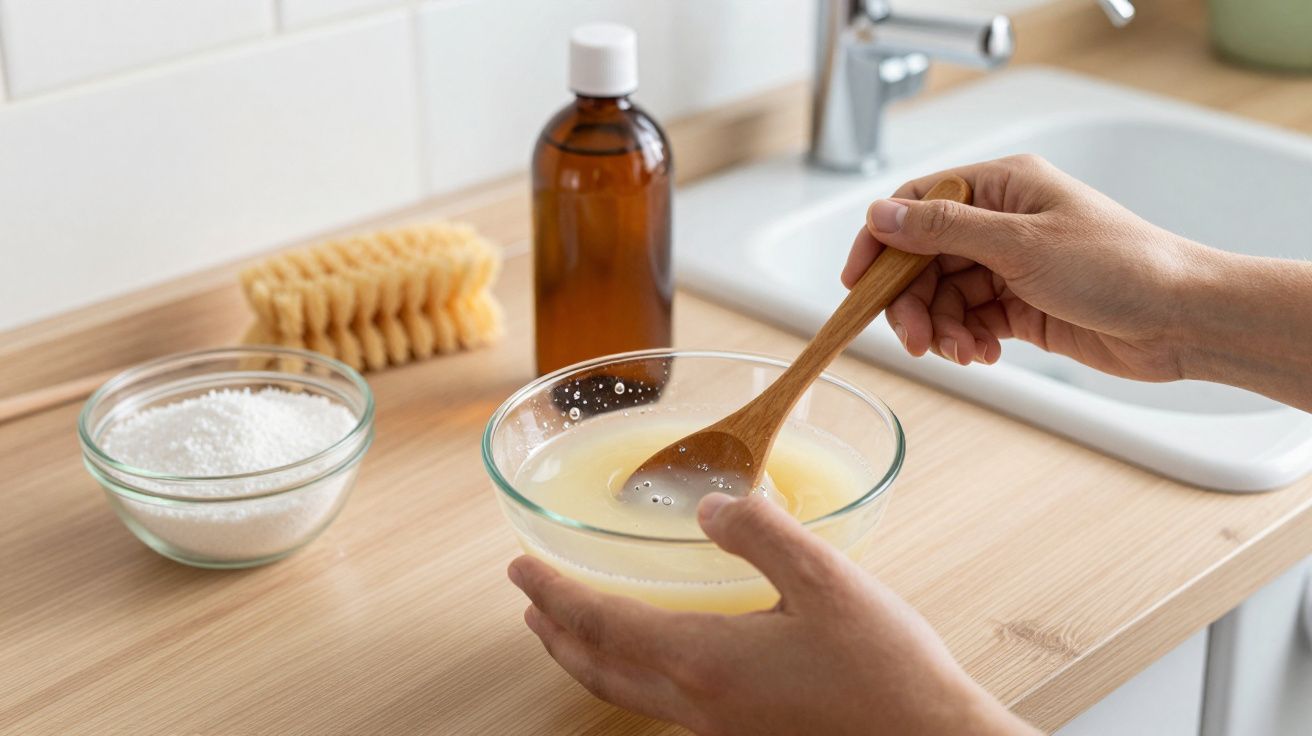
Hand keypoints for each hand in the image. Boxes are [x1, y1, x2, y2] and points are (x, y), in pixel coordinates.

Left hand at [508, 493, 1036, 735]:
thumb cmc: (886, 671)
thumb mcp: (827, 581)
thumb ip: (760, 534)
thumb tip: (707, 508)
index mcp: (705, 660)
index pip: (601, 623)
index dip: (553, 593)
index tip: (518, 569)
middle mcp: (698, 703)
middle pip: (597, 669)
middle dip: (554, 632)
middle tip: (526, 602)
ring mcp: (719, 729)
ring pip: (626, 694)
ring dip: (585, 659)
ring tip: (569, 634)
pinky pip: (661, 707)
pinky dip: (629, 679)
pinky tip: (653, 664)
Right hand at [842, 154, 1204, 380]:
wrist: (1180, 319)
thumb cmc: (1120, 266)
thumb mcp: (1021, 244)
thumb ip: (944, 229)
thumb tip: (882, 214)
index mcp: (1002, 188)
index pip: (918, 205)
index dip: (881, 241)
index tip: (858, 282)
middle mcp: (1002, 223)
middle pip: (924, 258)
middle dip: (912, 301)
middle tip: (913, 338)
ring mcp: (1011, 265)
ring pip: (943, 296)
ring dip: (940, 328)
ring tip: (959, 353)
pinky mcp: (1021, 306)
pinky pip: (969, 321)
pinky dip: (965, 340)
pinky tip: (981, 355)